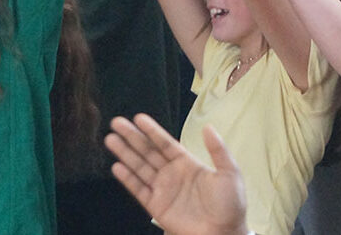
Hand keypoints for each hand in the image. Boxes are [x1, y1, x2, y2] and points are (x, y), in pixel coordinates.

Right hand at [105, 114, 247, 234]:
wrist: (224, 233)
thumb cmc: (230, 204)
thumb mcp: (229, 173)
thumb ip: (217, 150)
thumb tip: (208, 126)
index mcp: (187, 163)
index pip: (165, 143)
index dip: (152, 131)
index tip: (138, 117)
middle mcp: (171, 173)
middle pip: (147, 151)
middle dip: (132, 137)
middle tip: (117, 122)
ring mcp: (162, 189)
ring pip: (139, 167)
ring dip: (125, 153)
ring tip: (110, 139)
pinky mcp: (156, 206)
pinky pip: (138, 189)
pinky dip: (127, 179)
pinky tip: (117, 167)